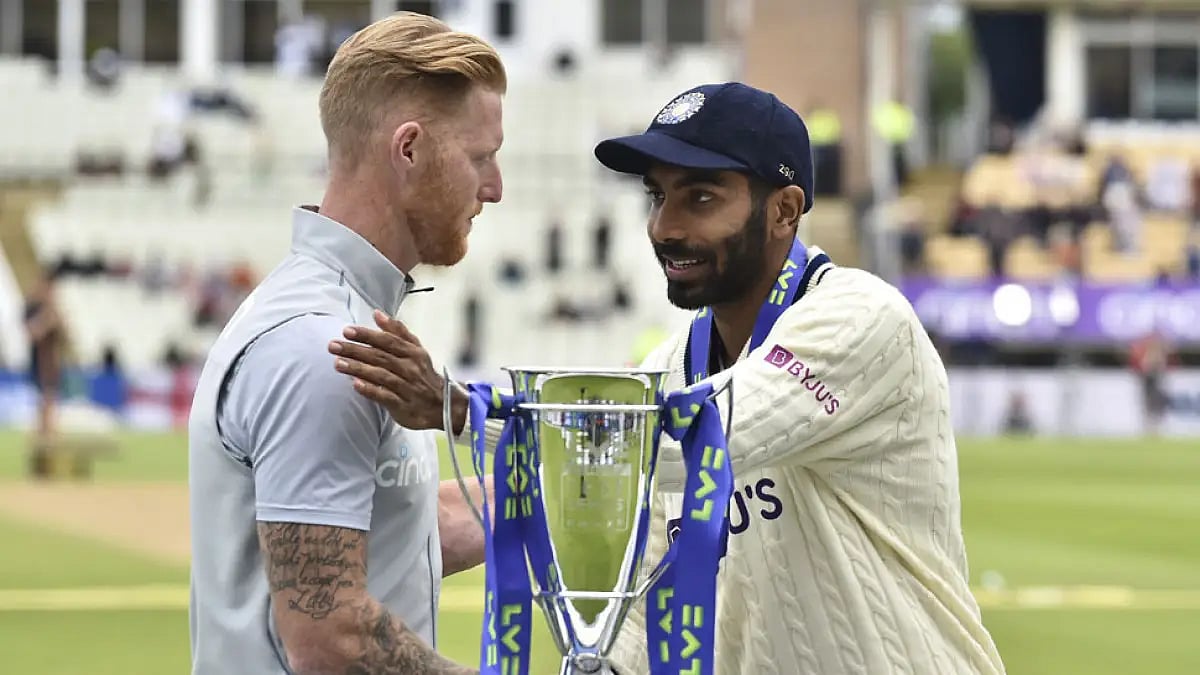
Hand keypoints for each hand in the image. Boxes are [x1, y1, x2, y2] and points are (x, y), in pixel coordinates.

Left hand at [328, 310, 467, 431]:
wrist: (442, 405)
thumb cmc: (423, 375)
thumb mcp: (415, 350)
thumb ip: (397, 331)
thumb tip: (377, 314)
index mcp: (412, 353)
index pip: (387, 340)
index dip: (367, 335)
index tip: (347, 331)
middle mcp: (410, 368)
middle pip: (380, 356)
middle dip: (355, 350)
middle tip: (334, 346)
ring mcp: (407, 387)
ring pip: (381, 375)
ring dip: (358, 369)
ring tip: (337, 363)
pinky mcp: (403, 406)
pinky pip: (385, 397)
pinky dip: (370, 390)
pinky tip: (355, 385)